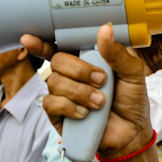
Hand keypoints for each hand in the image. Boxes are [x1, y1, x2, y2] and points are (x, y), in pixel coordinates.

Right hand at [31, 24, 153, 158]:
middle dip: (79, 71)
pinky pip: (51, 103)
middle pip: (57, 61)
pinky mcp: (58, 114)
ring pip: (54, 82)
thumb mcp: (132, 72)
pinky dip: (69, 107)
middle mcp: (71, 74)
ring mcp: (63, 94)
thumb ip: (117, 53)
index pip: (61, 46)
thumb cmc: (131, 99)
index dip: (42, 42)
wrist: (131, 132)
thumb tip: (106, 29)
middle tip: (101, 81)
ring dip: (79, 92)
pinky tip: (84, 114)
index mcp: (86, 59)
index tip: (29, 39)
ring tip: (100, 103)